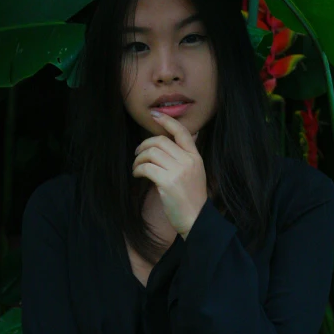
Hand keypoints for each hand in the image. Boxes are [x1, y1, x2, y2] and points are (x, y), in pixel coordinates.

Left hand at [132, 111, 206, 237]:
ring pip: (151, 153)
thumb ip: (183, 158)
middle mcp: (188, 161)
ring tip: (137, 167)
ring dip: (139, 159)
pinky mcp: (168, 182)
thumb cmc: (191, 198)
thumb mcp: (195, 173)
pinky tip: (137, 175)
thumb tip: (165, 144)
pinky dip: (138, 169)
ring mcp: (179, 171)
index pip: (181, 132)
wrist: (196, 219)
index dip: (167, 121)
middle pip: (160, 141)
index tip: (155, 115)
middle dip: (144, 144)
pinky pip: (146, 167)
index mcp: (196, 157)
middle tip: (137, 153)